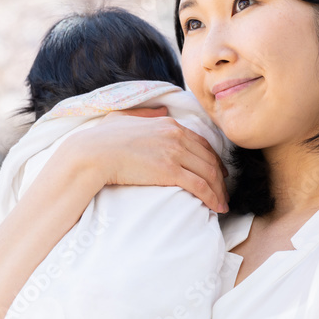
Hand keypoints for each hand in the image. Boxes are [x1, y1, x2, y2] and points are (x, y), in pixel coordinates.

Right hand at [61, 106, 228, 212]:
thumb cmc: (103, 138)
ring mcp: (175, 153)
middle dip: (220, 177)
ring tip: (222, 204)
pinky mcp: (171, 171)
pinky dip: (212, 197)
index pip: (201, 142)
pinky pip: (200, 186)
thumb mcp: (124, 117)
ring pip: (208, 173)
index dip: (213, 158)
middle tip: (224, 191)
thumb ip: (146, 114)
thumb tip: (161, 110)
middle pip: (209, 159)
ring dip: (219, 191)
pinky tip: (216, 207)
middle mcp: (176, 136)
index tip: (218, 171)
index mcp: (168, 124)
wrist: (94, 152)